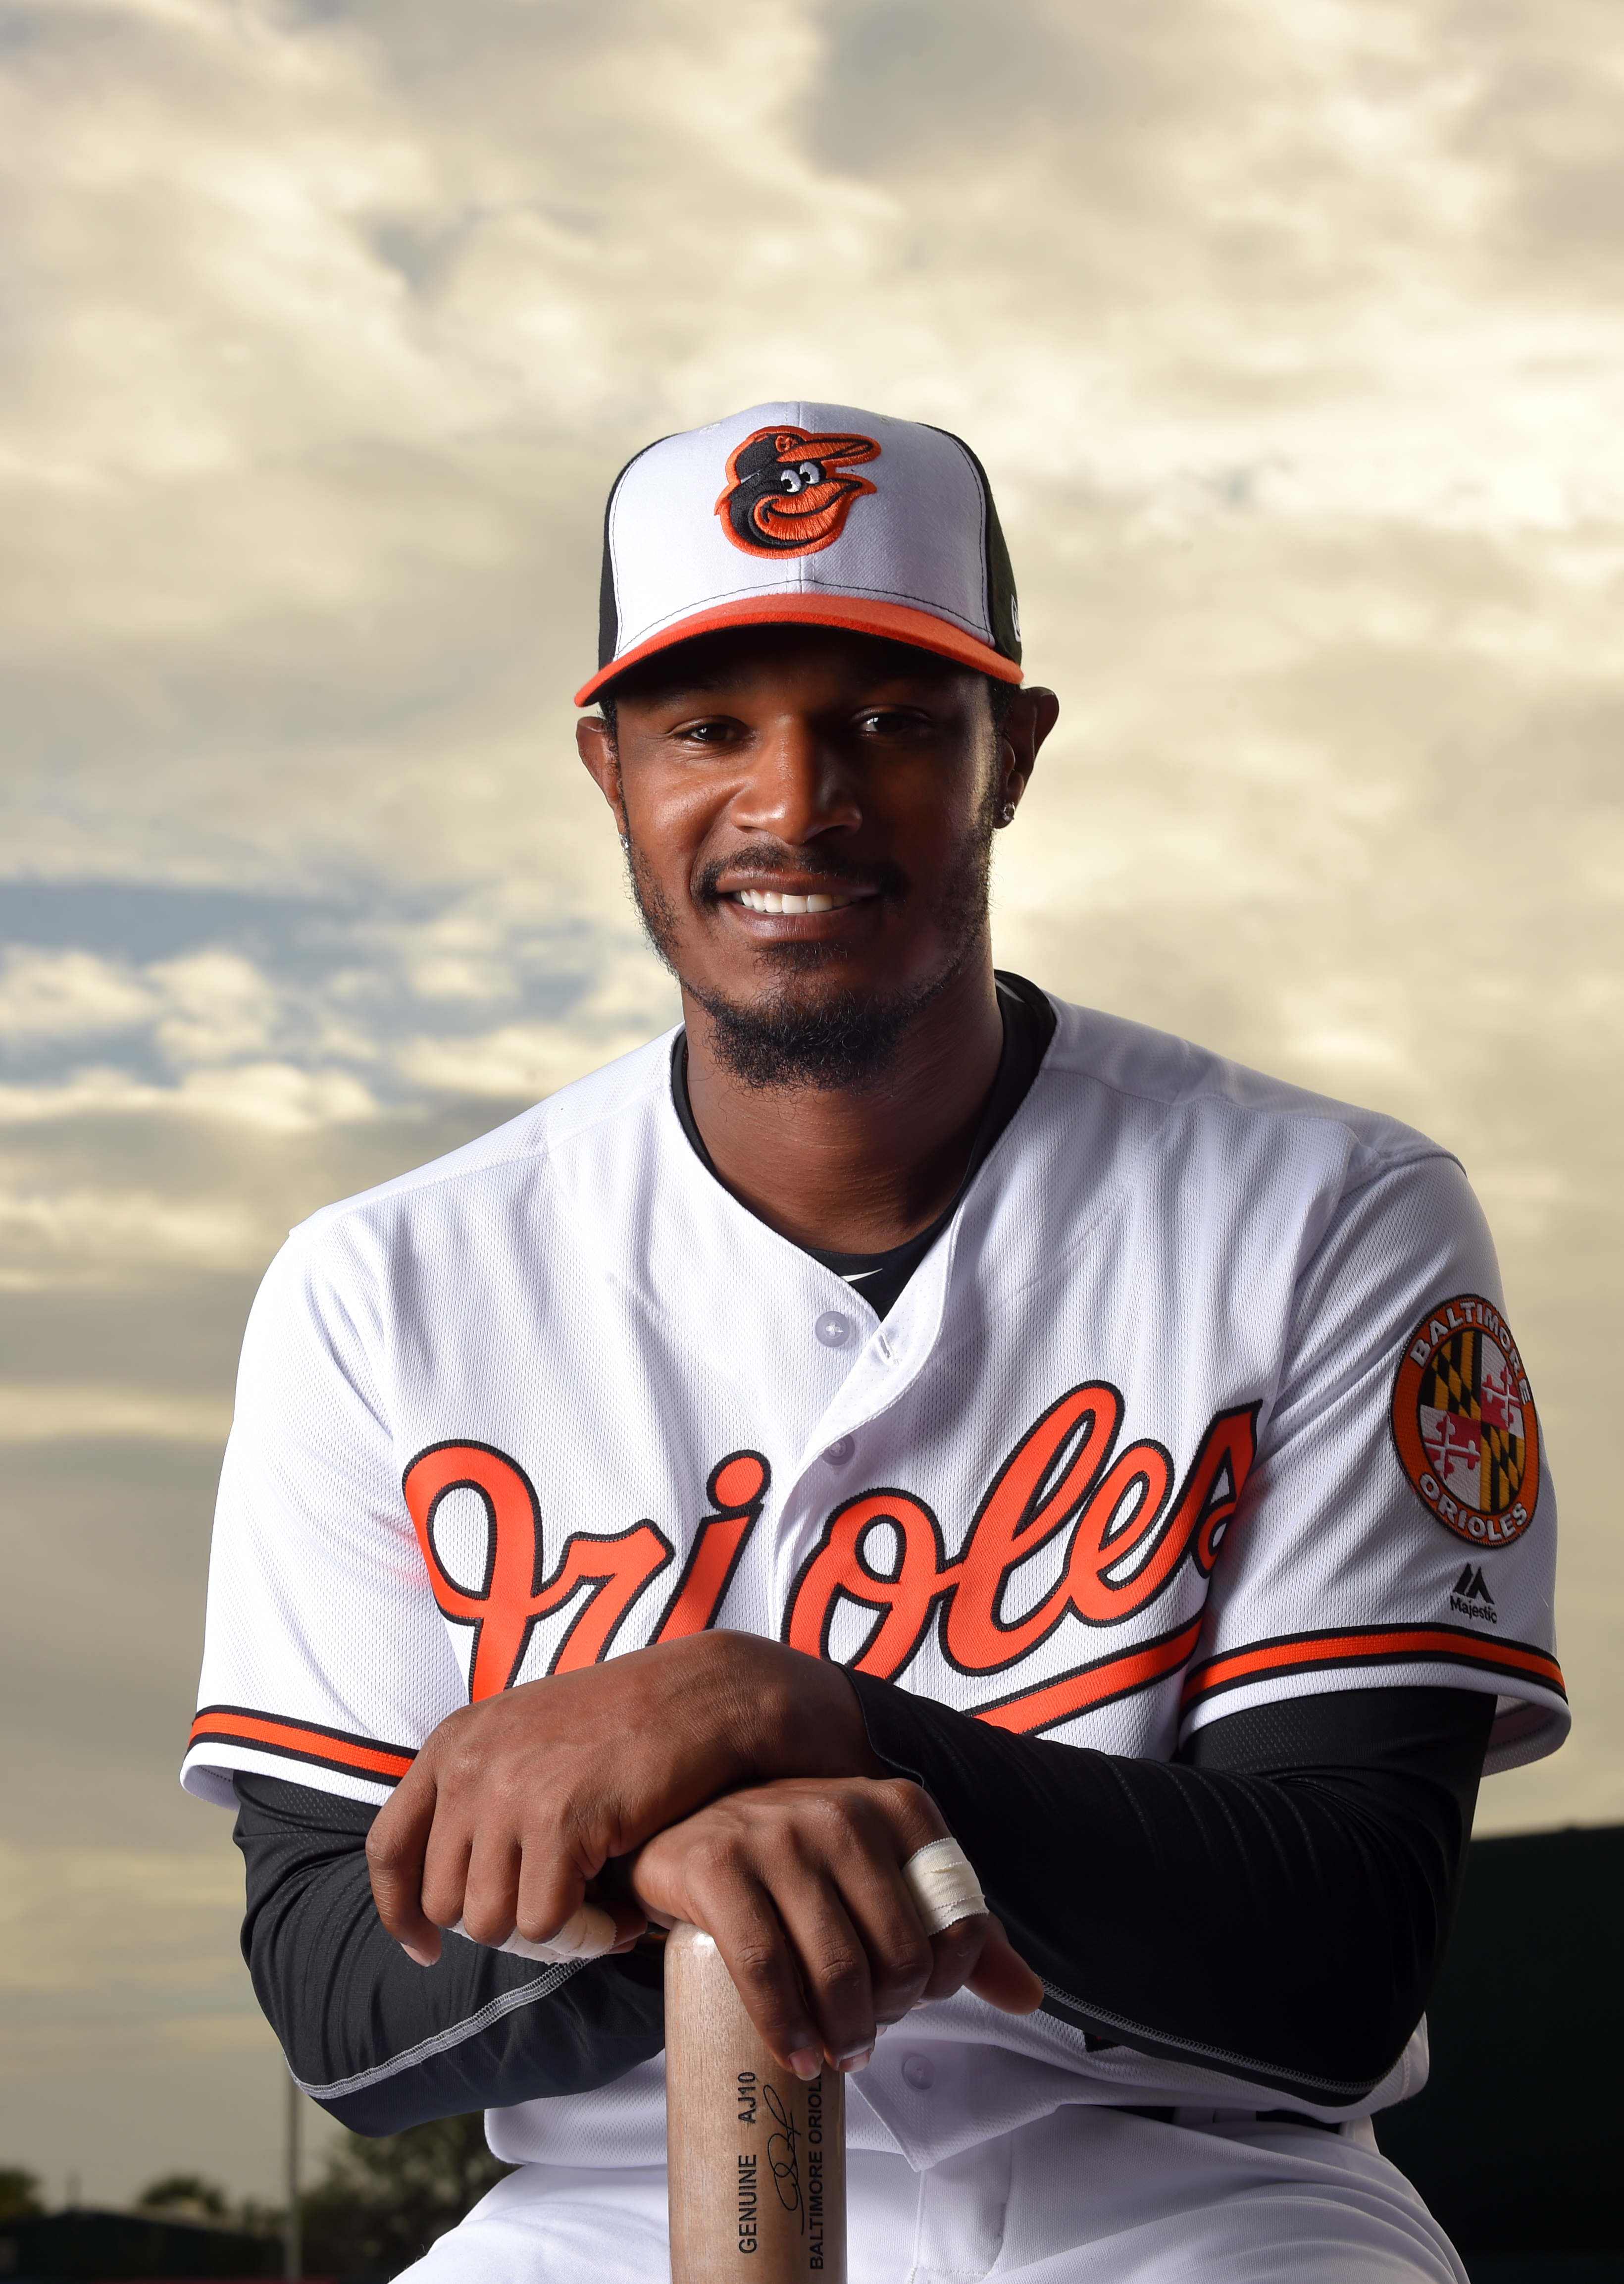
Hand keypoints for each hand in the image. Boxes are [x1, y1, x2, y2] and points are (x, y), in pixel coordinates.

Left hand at [366, 1633, 880, 1964]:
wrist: (703, 1696)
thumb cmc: (626, 1725)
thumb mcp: (526, 1738)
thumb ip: (479, 1795)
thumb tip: (446, 1894)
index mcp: (454, 1742)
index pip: (389, 1848)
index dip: (401, 1912)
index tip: (427, 1949)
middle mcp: (469, 1765)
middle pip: (444, 1902)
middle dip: (503, 1924)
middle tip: (563, 1913)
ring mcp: (511, 1791)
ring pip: (492, 1923)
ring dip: (547, 1936)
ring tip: (599, 1911)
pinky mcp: (560, 1821)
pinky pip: (546, 1925)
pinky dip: (586, 1935)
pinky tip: (623, 1914)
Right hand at [619, 1775, 1043, 2075]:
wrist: (687, 1828)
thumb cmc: (796, 1863)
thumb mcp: (880, 1877)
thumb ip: (953, 1927)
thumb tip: (1029, 1996)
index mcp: (896, 1805)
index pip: (956, 1920)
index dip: (945, 1981)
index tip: (917, 2000)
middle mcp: (841, 1808)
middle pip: (898, 1954)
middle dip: (891, 2014)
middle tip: (868, 2031)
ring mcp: (776, 1833)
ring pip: (837, 1968)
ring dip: (844, 2034)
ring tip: (838, 2052)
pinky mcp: (717, 1865)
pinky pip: (764, 1968)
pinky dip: (788, 2029)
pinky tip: (798, 2055)